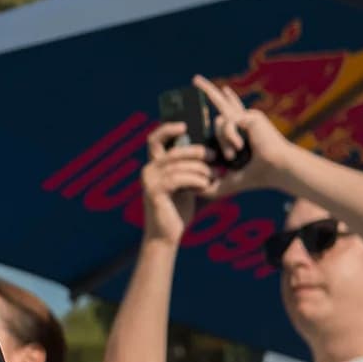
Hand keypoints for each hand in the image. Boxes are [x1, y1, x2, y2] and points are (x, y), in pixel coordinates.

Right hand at [138, 121, 216, 244]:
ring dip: (200, 170)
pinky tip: (204, 186)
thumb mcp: (186, 184)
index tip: (185, 126)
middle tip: (214, 156)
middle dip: (197, 151)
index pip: (155, 139)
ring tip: (211, 178)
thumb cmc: (178, 209)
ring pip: (180, 165)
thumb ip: (191, 168)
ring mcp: (149, 181)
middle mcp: (148, 170)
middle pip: (174, 151)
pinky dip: (195, 180)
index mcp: (154, 165)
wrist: (166, 235)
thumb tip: (210, 150)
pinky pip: (179, 178)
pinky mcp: (154, 192)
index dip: (168, 128)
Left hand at [194, 74, 295, 198]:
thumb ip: (212, 186)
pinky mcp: (250, 116)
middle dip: (207, 89)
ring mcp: (248, 117)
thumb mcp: (229, 182)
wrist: (275, 169)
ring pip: (218, 122)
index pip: (231, 113)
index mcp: (243, 131)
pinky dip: (229, 138)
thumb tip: (193, 192)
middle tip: (194, 79)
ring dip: (223, 141)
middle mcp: (245, 121)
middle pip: (222, 101)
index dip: (226, 100)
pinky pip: (227, 124)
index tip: (223, 90)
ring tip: (235, 154)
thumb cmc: (258, 176)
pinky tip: (241, 146)